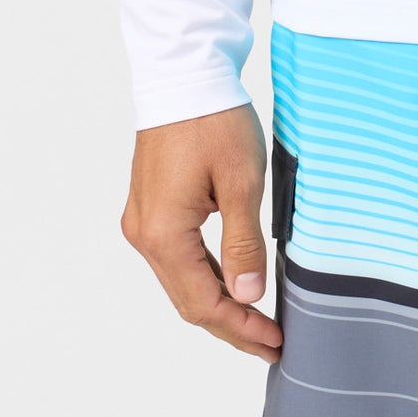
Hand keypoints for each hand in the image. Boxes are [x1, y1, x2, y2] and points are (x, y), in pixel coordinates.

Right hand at [121, 102, 282, 361]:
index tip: (274, 342)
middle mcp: (144, 234)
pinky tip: (234, 281)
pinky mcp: (151, 206)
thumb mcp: (242, 183)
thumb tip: (248, 295)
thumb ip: (243, 244)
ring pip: (182, 280)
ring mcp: (144, 220)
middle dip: (231, 323)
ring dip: (219, 302)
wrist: (185, 74)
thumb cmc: (214, 121)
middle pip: (188, 299)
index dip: (240, 328)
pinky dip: (206, 275)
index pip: (203, 304)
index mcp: (163, 233)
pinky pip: (178, 256)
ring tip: (258, 319)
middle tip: (271, 341)